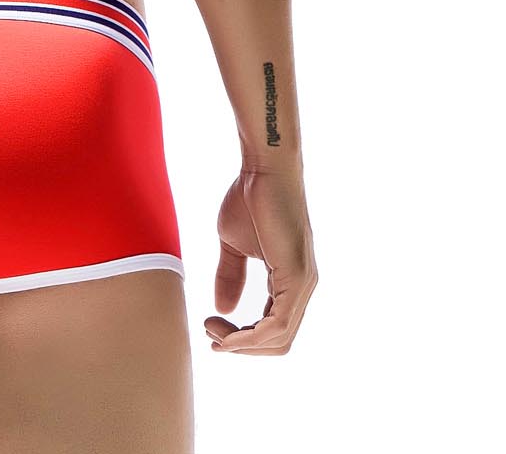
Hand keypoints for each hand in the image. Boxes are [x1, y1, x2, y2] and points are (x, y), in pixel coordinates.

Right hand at [204, 167, 316, 354]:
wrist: (263, 169)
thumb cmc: (250, 197)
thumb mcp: (233, 244)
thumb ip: (230, 276)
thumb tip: (224, 309)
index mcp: (290, 281)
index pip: (273, 328)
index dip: (243, 338)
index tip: (212, 330)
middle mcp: (303, 288)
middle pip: (279, 342)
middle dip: (242, 347)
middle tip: (211, 336)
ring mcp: (304, 283)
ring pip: (280, 338)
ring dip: (243, 344)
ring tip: (214, 334)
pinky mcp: (298, 276)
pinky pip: (280, 323)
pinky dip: (252, 335)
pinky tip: (229, 333)